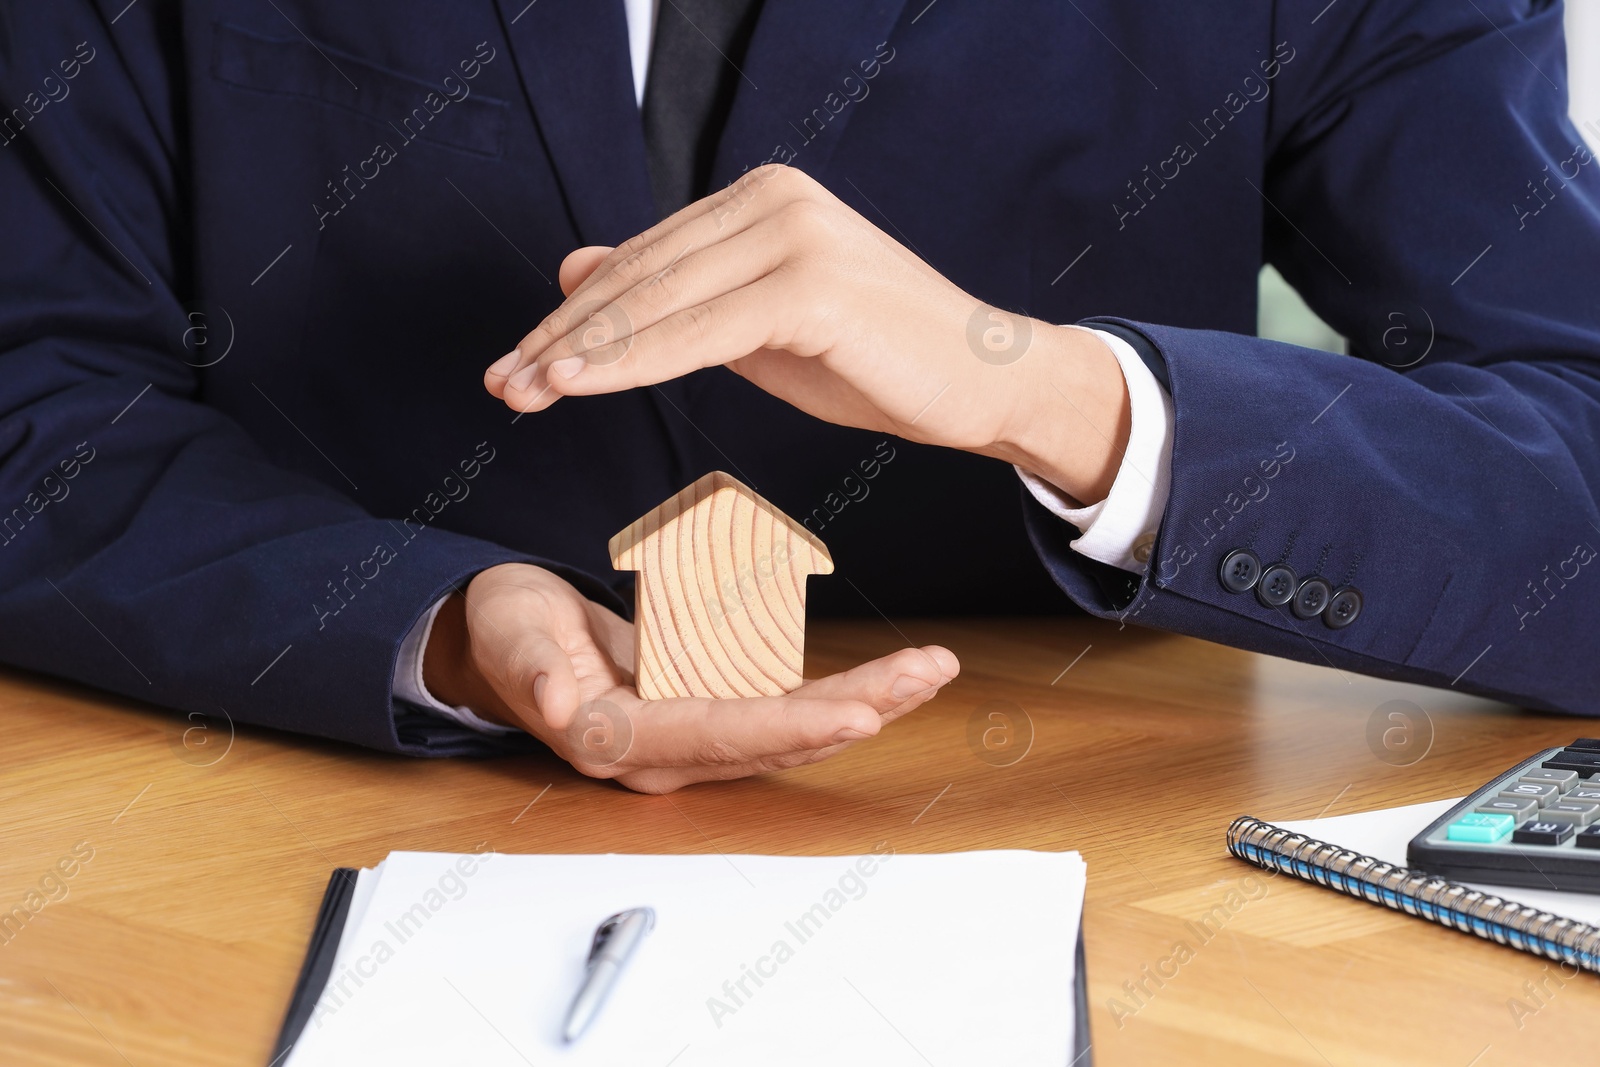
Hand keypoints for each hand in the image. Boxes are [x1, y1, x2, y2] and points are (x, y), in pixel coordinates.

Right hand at [423, 563, 958, 793]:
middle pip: (779, 739)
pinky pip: (787, 713)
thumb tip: (552, 705)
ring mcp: (694, 740)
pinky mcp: (709, 716)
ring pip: (795, 731)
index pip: (723, 734)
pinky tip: (893, 679)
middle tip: (928, 672)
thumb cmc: (508, 634)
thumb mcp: (510, 635)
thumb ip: (531, 668)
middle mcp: (669, 754)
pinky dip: (844, 693)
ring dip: (869, 701)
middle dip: (861, 707)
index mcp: (622, 740)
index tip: (862, 711)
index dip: (793, 724)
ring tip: (931, 668)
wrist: (504, 646)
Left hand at [484, 164, 1129, 504]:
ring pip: (660, 300)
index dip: (573, 317)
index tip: (517, 363)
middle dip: (562, 336)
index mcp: (760, 198)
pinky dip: (631, 360)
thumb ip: (674, 298)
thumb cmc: (873, 359)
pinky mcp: (813, 281)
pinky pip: (701, 329)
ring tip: (519, 391)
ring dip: (581, 352)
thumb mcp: (754, 328)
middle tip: (500, 383)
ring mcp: (796, 232)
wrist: (982, 381)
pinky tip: (574, 385)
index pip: (644, 261)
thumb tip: (578, 271)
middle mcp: (774, 198)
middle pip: (641, 276)